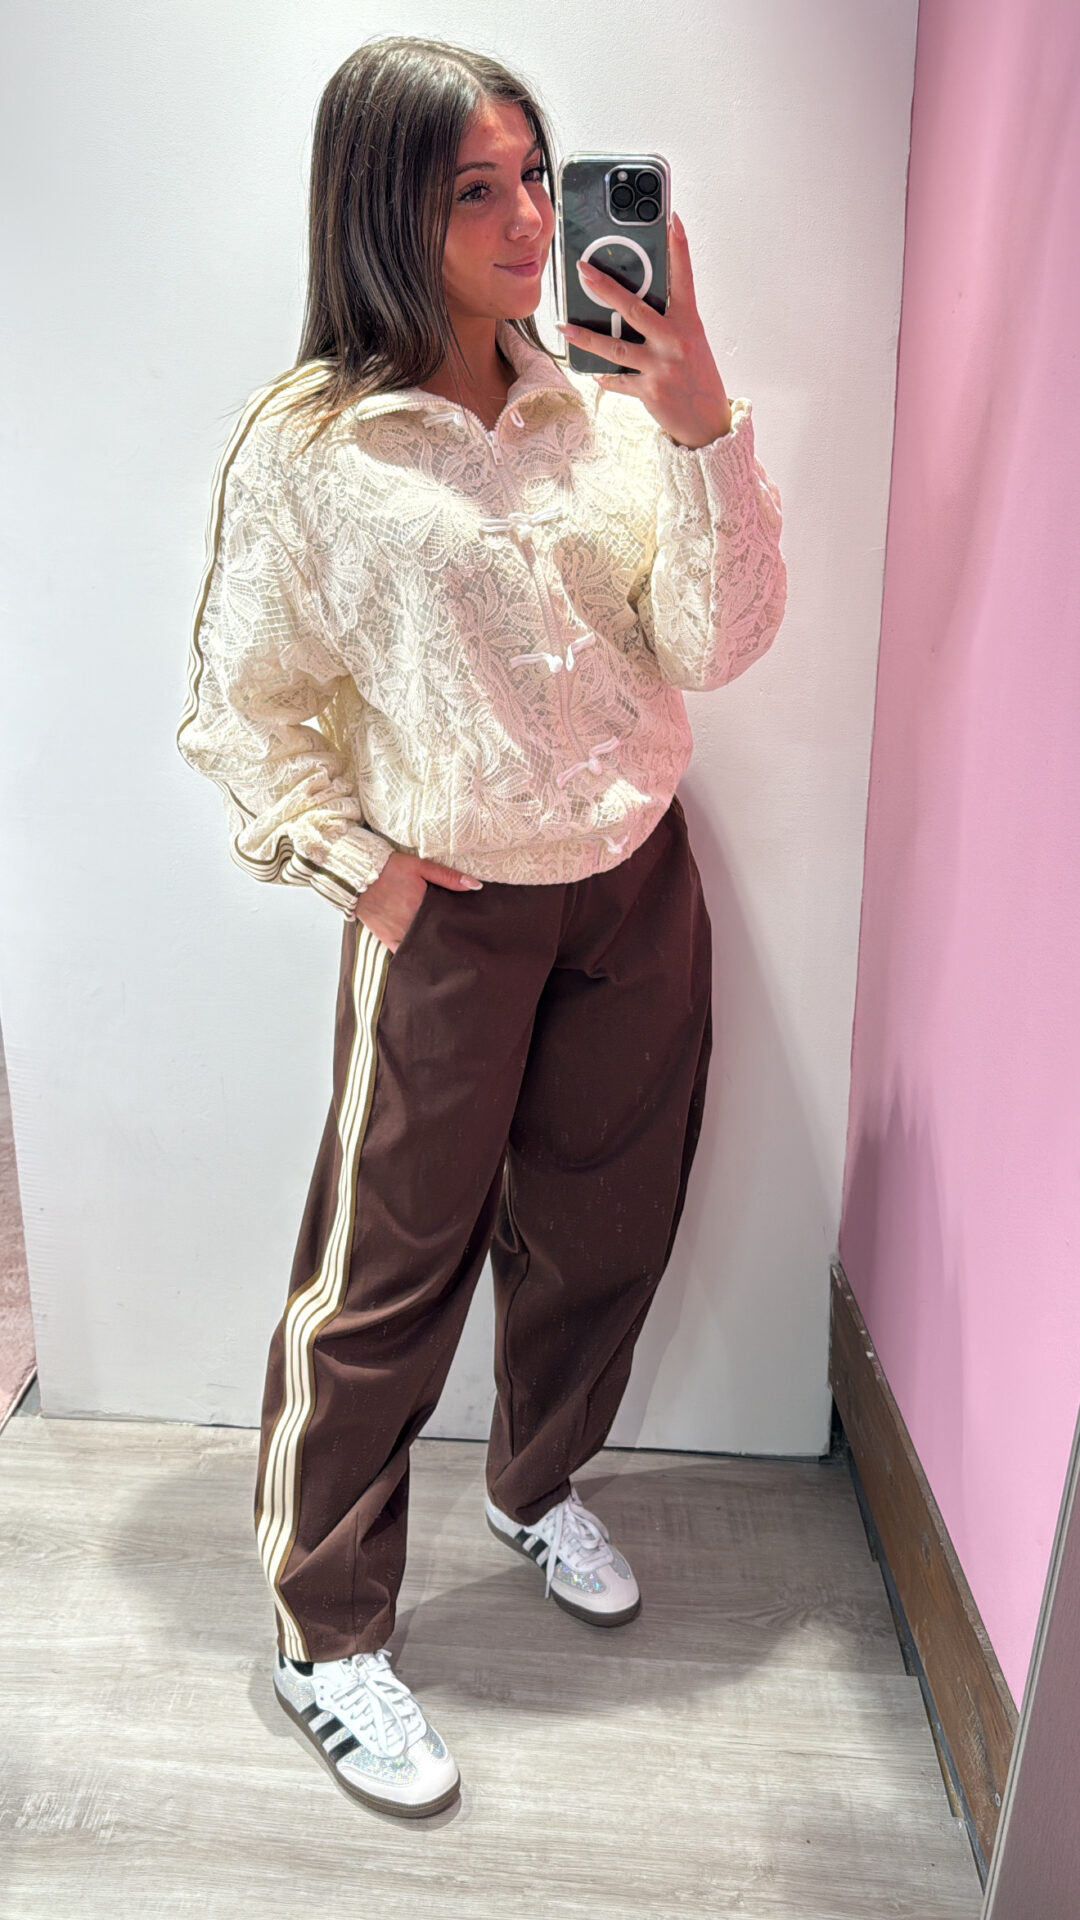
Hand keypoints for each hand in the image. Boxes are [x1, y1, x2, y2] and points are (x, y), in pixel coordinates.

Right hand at [352, 851, 481, 952]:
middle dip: (447, 941)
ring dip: (432, 950)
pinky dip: (412, 956)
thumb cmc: (390, 868)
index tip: (469, 934)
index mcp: (422, 906)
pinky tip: (424, 961)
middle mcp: (411, 923)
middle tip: (462, 946)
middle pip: (435, 937)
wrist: (358, 873)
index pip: (446, 923)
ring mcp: (397, 932)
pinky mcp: (385, 937)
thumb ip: (449, 877)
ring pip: (421, 948)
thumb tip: (476, 886)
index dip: (458, 929)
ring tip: (447, 955)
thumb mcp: (421, 866)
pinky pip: (401, 953)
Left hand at [555, 210, 731, 449]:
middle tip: (583, 270)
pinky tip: (593, 372)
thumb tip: (629, 309)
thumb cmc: (697, 377)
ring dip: (586, 336)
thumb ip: (666, 323)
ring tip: (565, 326)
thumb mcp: (690, 343)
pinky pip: (617, 379)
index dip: (679, 248)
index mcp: (689, 323)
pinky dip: (604, 376)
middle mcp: (675, 341)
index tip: (672, 220)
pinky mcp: (649, 390)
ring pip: (614, 346)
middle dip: (604, 287)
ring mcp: (661, 366)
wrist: (708, 423)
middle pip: (633, 307)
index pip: (684, 278)